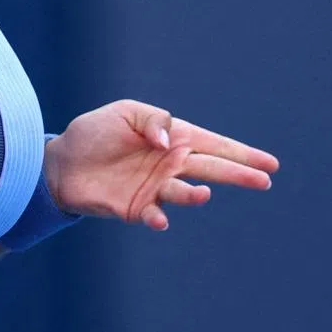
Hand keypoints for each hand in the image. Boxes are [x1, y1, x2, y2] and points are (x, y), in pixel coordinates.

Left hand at [46, 99, 278, 230]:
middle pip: (211, 169)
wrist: (62, 162)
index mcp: (173, 139)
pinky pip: (153, 215)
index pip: (214, 145)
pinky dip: (158, 218)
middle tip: (264, 181)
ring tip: (202, 194)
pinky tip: (160, 219)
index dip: (242, 154)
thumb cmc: (96, 133)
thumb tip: (167, 142)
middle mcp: (170, 165)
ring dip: (194, 195)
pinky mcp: (136, 208)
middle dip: (238, 174)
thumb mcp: (125, 113)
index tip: (270, 164)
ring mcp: (155, 188)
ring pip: (184, 193)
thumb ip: (152, 120)